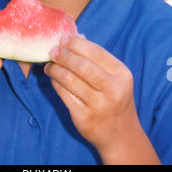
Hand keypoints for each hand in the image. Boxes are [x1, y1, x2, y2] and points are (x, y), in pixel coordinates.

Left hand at [44, 35, 138, 154]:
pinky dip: (56, 83)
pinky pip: (64, 95)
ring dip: (56, 69)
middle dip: (64, 56)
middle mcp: (113, 89)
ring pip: (70, 80)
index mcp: (122, 75)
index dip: (77, 44)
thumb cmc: (114, 98)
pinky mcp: (84, 117)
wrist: (121, 135)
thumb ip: (97, 59)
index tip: (63, 39)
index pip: (97, 52)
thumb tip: (74, 37)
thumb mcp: (114, 78)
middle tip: (53, 51)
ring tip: (50, 65)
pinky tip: (53, 79)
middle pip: (83, 66)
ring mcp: (99, 105)